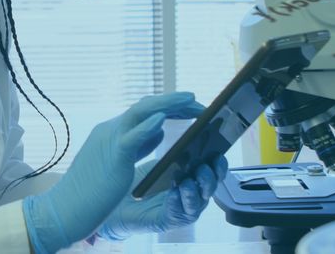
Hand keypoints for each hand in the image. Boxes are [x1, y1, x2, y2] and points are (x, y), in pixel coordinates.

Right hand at [22, 92, 202, 253]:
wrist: (65, 208)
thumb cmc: (91, 190)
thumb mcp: (119, 161)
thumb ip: (138, 144)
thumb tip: (160, 130)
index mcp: (113, 132)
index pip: (143, 111)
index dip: (168, 106)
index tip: (190, 106)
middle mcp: (110, 130)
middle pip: (145, 107)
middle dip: (174, 102)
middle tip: (199, 103)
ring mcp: (110, 141)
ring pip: (139, 113)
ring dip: (167, 104)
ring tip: (191, 100)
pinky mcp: (112, 158)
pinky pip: (131, 138)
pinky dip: (147, 127)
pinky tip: (162, 120)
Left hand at [96, 155, 228, 240]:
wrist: (117, 204)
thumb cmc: (139, 181)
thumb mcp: (151, 157)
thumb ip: (162, 143)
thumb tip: (166, 115)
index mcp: (192, 174)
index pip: (211, 166)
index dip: (217, 158)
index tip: (216, 147)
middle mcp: (192, 191)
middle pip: (212, 184)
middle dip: (212, 174)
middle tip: (204, 164)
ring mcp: (183, 206)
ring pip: (200, 200)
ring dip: (197, 189)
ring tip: (189, 180)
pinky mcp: (169, 219)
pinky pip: (180, 213)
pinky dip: (179, 203)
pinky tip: (174, 194)